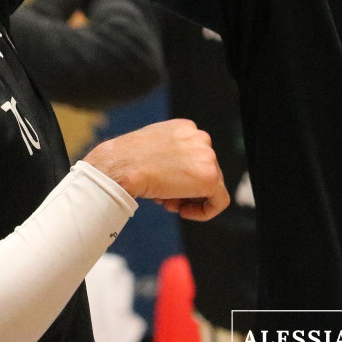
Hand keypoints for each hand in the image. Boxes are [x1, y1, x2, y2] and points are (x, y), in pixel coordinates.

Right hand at [85, 119, 227, 221]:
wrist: (122, 166)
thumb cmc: (126, 160)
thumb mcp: (150, 148)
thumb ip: (168, 155)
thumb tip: (174, 174)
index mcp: (186, 128)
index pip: (194, 157)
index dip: (179, 176)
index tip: (164, 185)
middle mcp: (200, 137)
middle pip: (203, 171)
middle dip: (184, 188)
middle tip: (164, 198)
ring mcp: (207, 156)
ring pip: (210, 185)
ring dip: (188, 198)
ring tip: (165, 201)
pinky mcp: (211, 177)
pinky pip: (219, 200)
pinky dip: (204, 211)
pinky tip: (183, 212)